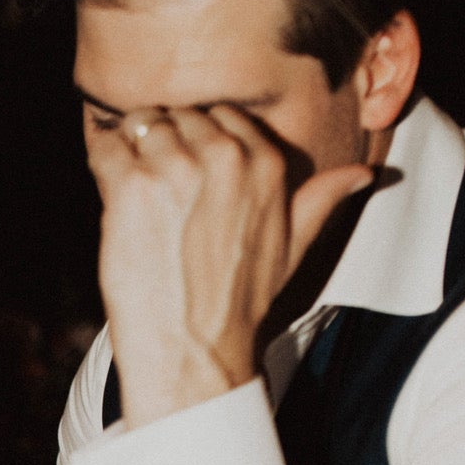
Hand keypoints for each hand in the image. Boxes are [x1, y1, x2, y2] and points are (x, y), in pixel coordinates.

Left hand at [87, 106, 372, 427]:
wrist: (195, 350)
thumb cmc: (240, 304)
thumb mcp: (294, 248)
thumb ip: (322, 200)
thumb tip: (362, 174)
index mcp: (266, 162)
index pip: (221, 115)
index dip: (197, 140)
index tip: (185, 172)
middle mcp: (224, 156)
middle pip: (179, 115)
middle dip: (162, 142)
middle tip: (153, 187)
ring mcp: (175, 167)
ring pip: (141, 125)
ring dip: (130, 151)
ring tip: (132, 194)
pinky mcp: (131, 186)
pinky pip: (107, 148)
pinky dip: (102, 164)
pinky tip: (110, 197)